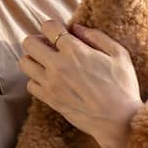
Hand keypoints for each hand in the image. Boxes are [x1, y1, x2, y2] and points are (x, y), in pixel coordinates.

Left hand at [19, 19, 141, 147]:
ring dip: (34, 59)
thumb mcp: (119, 55)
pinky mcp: (49, 99)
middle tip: (52, 46)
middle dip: (39, 39)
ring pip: (24, 63)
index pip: (48, 26)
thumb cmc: (122, 87)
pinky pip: (29, 84)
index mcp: (75, 51)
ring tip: (48, 63)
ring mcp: (51, 84)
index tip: (62, 32)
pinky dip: (36, 79)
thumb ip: (96, 36)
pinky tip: (51, 80)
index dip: (54, 25)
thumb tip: (75, 28)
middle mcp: (58, 65)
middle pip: (29, 42)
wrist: (118, 121)